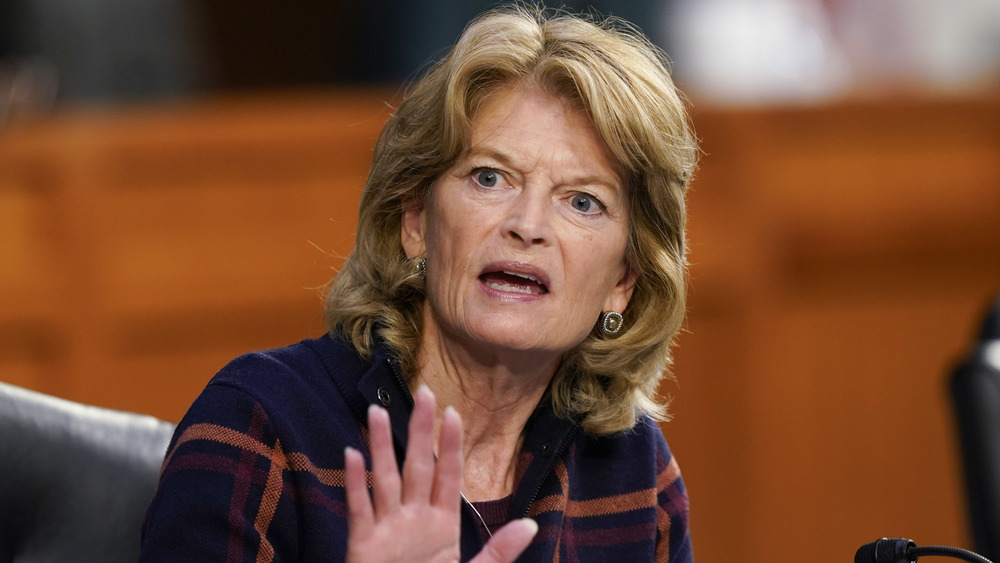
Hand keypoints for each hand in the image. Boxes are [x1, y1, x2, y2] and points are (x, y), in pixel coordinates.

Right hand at [345, 385, 536, 562]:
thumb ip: (499, 552)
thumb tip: (531, 525)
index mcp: (441, 524)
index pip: (447, 475)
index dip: (450, 445)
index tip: (454, 413)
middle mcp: (413, 519)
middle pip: (417, 466)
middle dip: (419, 431)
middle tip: (422, 392)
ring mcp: (387, 530)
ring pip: (385, 479)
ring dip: (382, 447)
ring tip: (380, 412)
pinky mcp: (364, 546)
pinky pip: (359, 510)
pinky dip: (354, 483)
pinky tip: (350, 454)